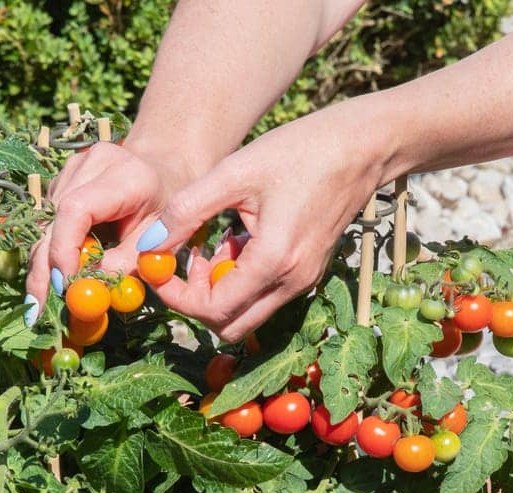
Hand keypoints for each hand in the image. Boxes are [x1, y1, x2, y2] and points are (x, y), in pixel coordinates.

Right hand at [25, 140, 201, 310]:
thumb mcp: (157, 242)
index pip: (76, 209)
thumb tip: (88, 290)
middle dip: (44, 267)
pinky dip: (51, 249)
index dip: (64, 249)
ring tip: (43, 298)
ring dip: (44, 262)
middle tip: (37, 308)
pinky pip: (49, 220)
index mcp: (124, 175)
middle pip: (53, 218)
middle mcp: (92, 163)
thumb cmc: (166, 212)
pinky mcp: (62, 178)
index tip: (64, 285)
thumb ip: (125, 265)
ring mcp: (73, 168)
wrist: (165, 173)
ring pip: (45, 222)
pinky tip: (58, 272)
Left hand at [144, 106, 388, 340]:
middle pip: (230, 325)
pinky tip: (236, 240)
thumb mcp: (234, 173)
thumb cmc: (302, 151)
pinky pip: (265, 294)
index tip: (158, 267)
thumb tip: (148, 246)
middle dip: (196, 302)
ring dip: (219, 290)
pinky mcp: (308, 273)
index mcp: (274, 261)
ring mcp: (304, 281)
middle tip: (181, 263)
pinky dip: (241, 280)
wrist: (363, 147)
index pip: (213, 309)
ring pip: (247, 313)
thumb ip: (187, 211)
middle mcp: (293, 282)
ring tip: (211, 244)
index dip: (177, 296)